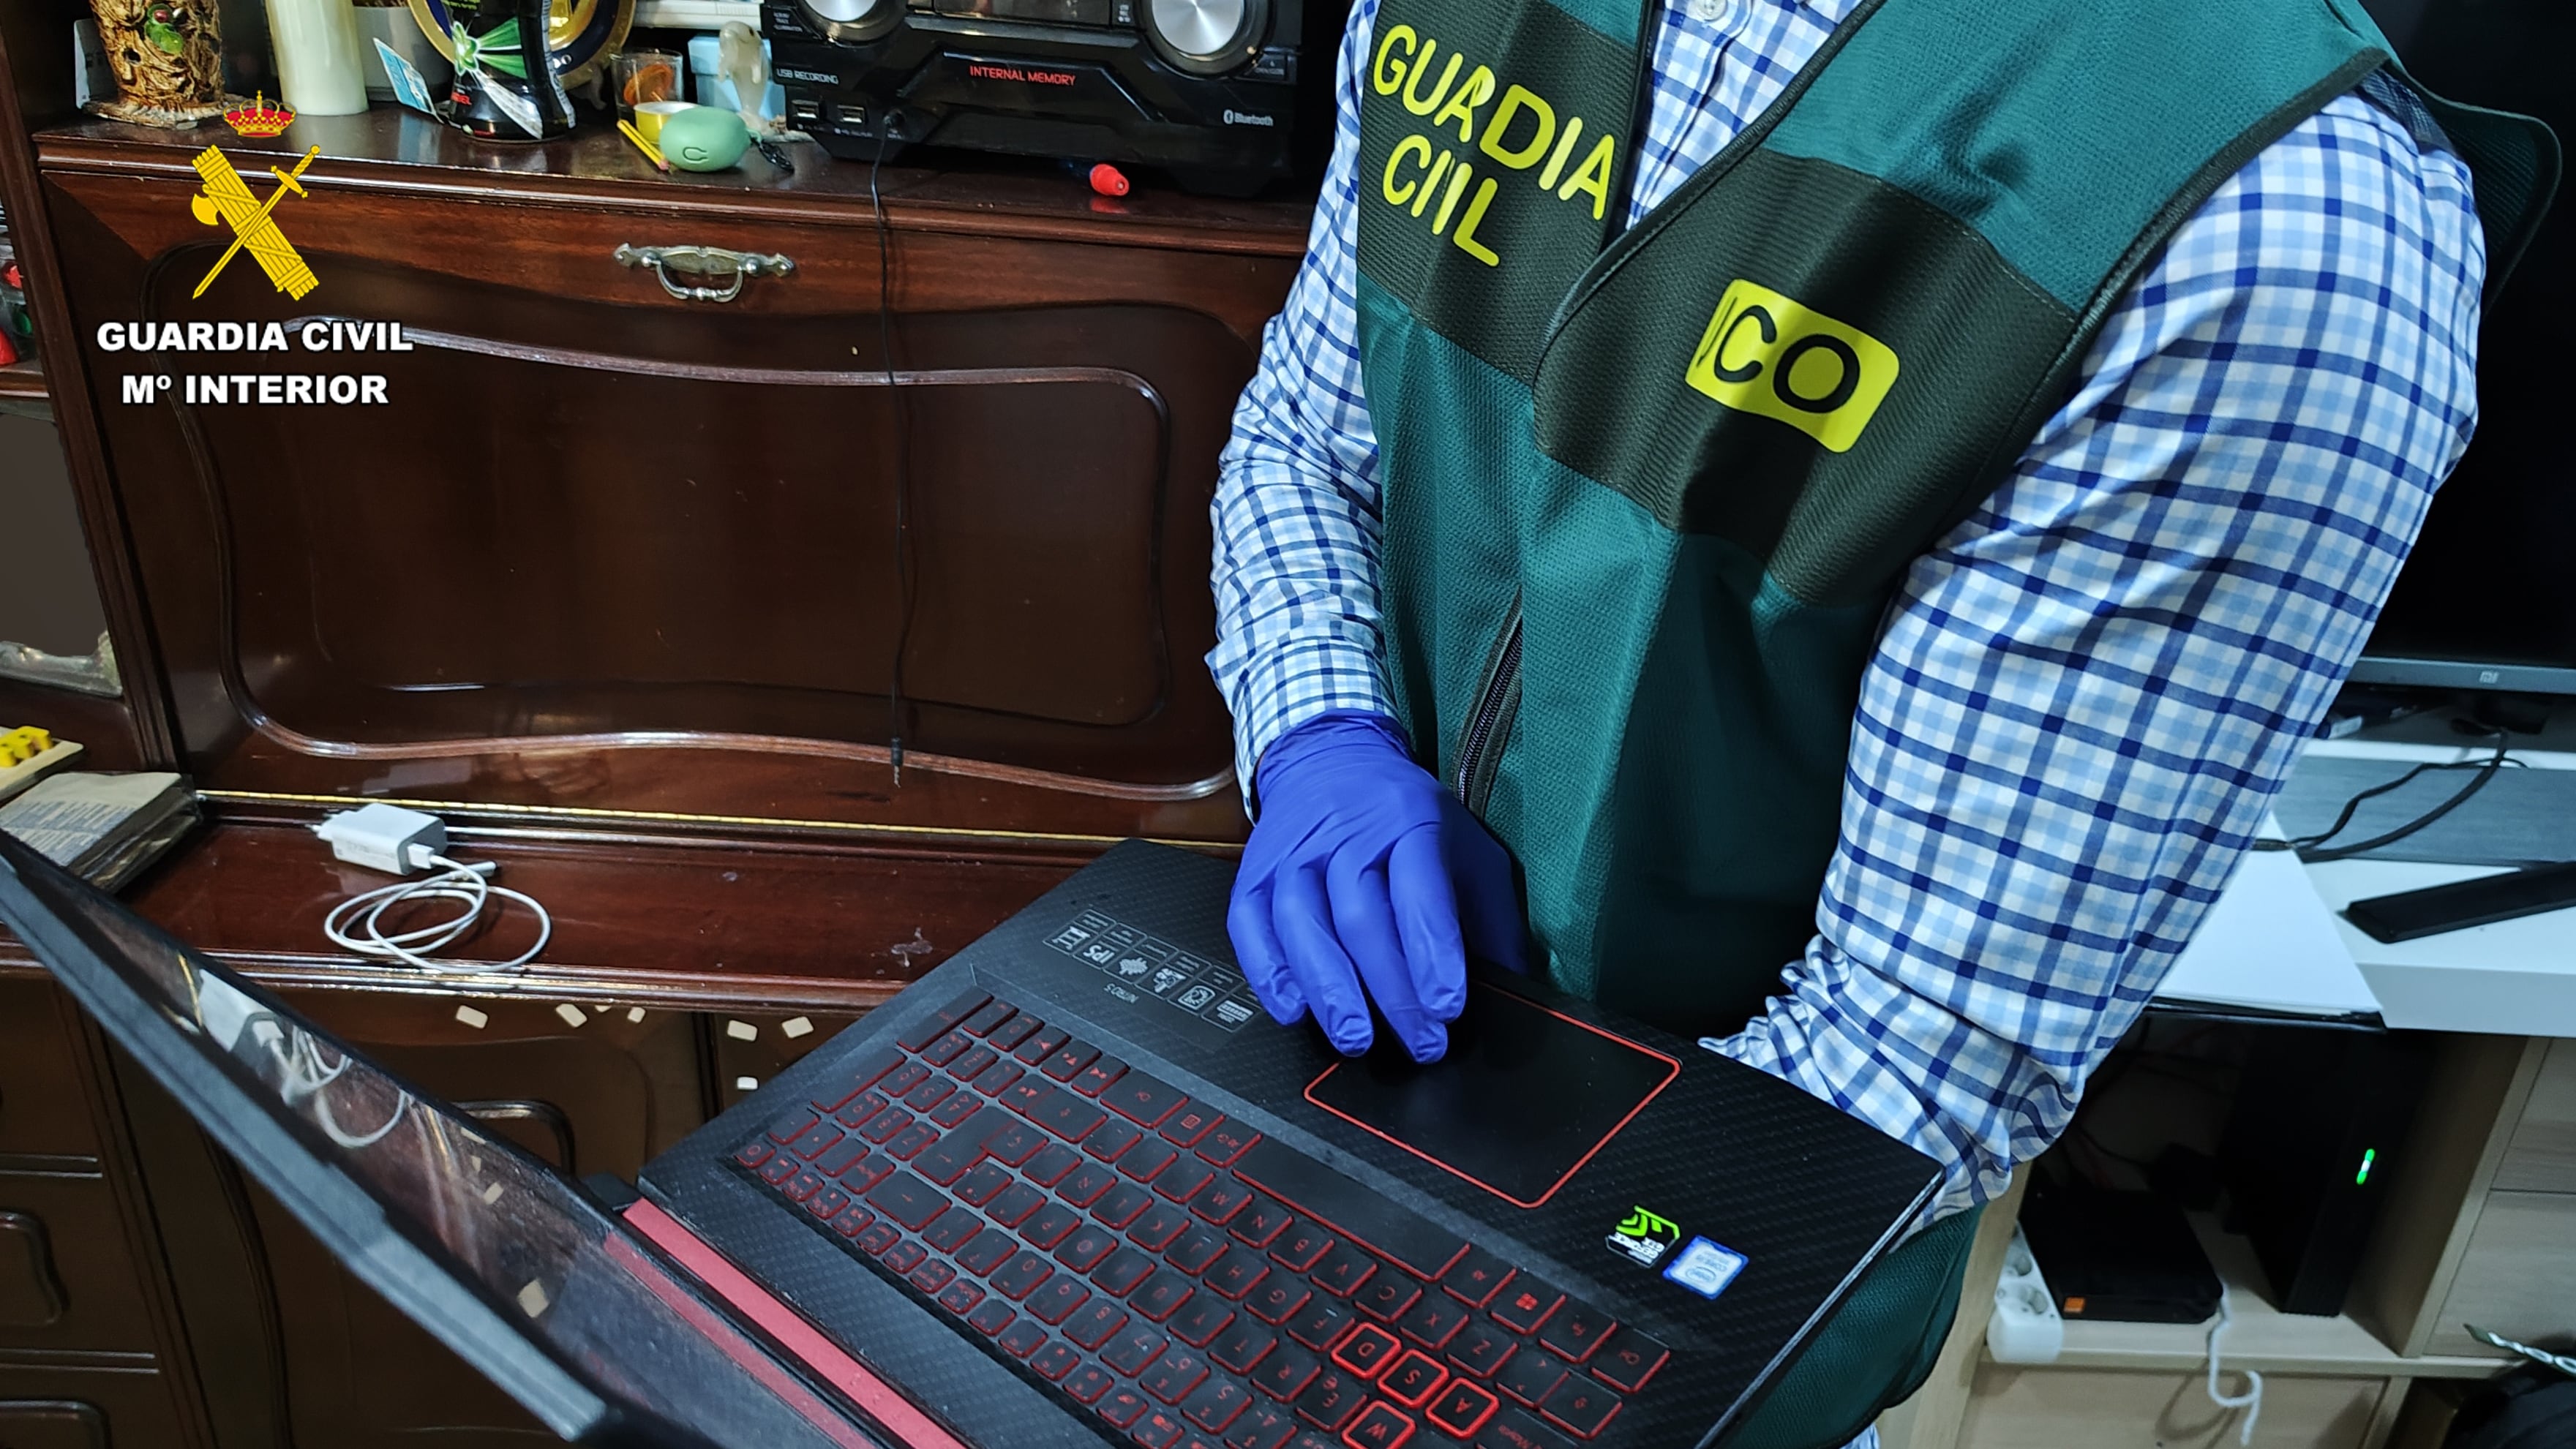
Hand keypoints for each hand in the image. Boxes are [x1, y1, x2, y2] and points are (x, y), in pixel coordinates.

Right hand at [1228, 713, 1525, 1061]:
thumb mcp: (1468, 847)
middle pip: (1361, 918)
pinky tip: (1294, 1009)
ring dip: (1329, 990)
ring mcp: (1294, 853)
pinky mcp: (1255, 873)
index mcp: (1410, 822)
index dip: (1432, 953)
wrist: (1330, 758)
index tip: (1447, 1007)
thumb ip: (1491, 917)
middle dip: (1391, 990)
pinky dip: (1269, 973)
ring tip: (1355, 1039)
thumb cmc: (1407, 817)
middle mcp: (1346, 835)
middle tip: (1419, 1044)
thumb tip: (1514, 991)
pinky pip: (1250, 926)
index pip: (1419, 891)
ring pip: (1302, 924)